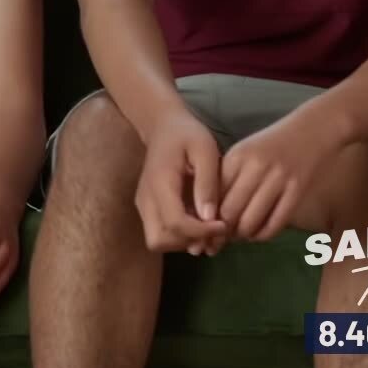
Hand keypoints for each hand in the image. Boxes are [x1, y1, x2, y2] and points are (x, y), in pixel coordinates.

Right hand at [134, 110, 227, 254]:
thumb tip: (210, 217)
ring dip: (184, 241)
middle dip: (188, 241)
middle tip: (213, 230)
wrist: (163, 127)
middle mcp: (146, 199)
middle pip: (159, 240)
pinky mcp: (147, 208)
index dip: (201, 231)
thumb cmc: (186, 135)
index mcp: (160, 183)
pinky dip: (179, 235)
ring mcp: (144, 205)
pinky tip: (198, 221)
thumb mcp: (205, 150)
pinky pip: (161, 232)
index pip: (175, 223)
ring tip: (208, 226)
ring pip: (158, 240)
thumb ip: (207, 183)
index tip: (224, 225)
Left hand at [218, 108, 339, 241]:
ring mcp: (278, 179)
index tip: (206, 228)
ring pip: (251, 221)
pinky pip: (276, 223)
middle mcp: (255, 168)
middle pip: (229, 211)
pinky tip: (259, 233)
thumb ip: (228, 177)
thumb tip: (211, 211)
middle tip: (223, 237)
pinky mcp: (298, 191)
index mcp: (237, 157)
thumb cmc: (273, 143)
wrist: (313, 128)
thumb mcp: (245, 152)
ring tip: (242, 235)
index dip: (207, 217)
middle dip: (223, 230)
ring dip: (243, 235)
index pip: (214, 194)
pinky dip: (264, 234)